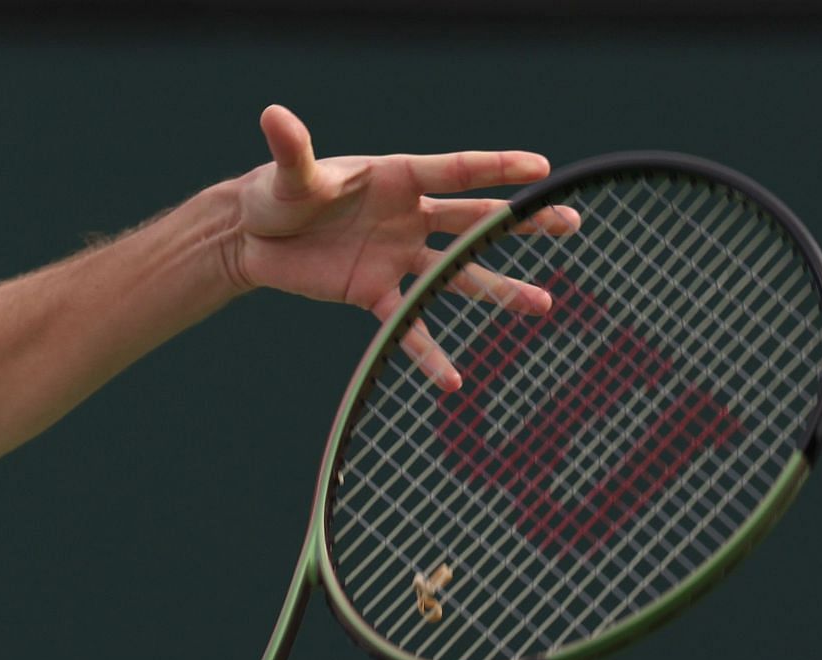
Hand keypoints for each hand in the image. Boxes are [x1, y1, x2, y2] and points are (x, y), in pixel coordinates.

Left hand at [227, 105, 578, 388]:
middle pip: (474, 219)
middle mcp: (407, 215)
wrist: (254, 236)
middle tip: (567, 224)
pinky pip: (406, 325)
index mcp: (397, 177)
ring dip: (499, 289)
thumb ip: (292, 150)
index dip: (497, 168)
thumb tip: (273, 116)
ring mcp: (396, 255)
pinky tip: (452, 380)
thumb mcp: (290, 174)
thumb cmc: (277, 192)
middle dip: (521, 223)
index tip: (541, 171)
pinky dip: (427, 353)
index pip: (456, 171)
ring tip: (542, 304)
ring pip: (455, 274)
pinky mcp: (373, 291)